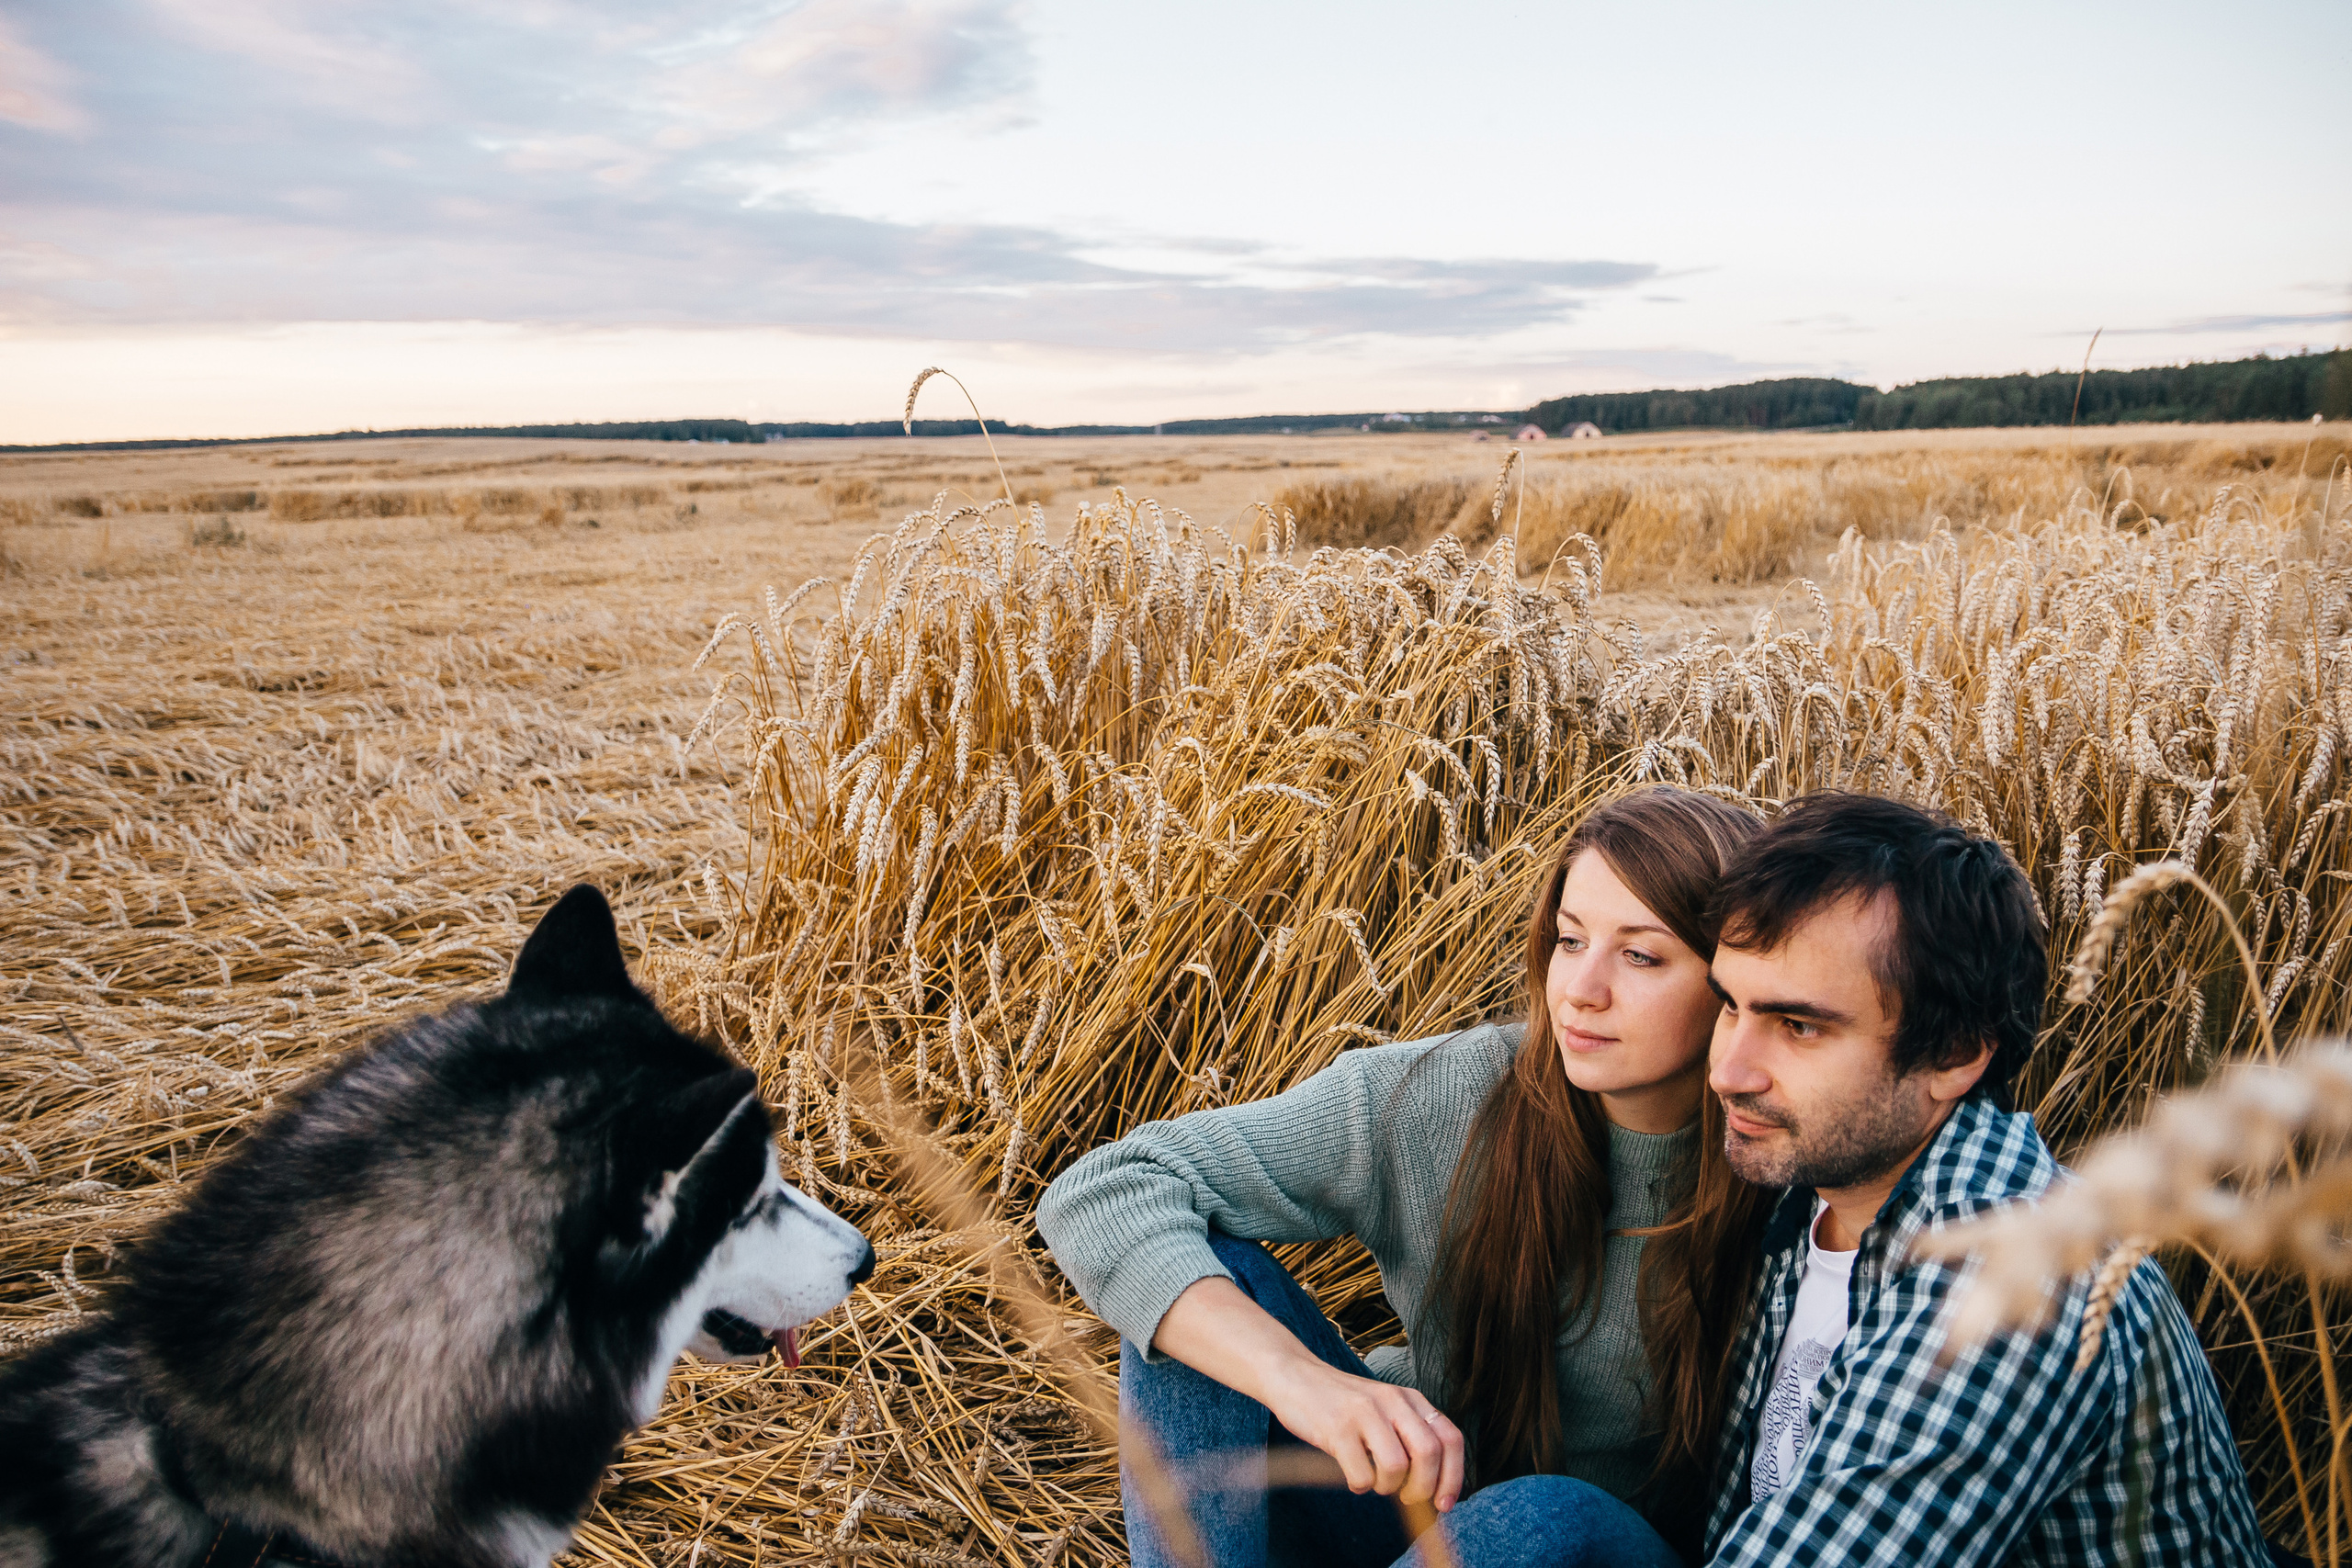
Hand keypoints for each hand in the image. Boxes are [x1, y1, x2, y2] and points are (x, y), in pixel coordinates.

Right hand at [1257, 1352, 1465, 1511]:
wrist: (1295, 1377)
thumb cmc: (1343, 1404)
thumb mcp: (1385, 1409)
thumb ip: (1410, 1436)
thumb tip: (1434, 1489)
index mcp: (1410, 1398)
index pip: (1450, 1439)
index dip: (1453, 1476)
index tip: (1444, 1503)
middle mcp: (1392, 1401)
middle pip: (1429, 1453)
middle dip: (1422, 1488)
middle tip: (1406, 1498)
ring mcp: (1364, 1412)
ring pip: (1396, 1467)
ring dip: (1387, 1487)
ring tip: (1374, 1480)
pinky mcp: (1337, 1427)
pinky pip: (1362, 1475)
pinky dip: (1360, 1485)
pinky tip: (1352, 1475)